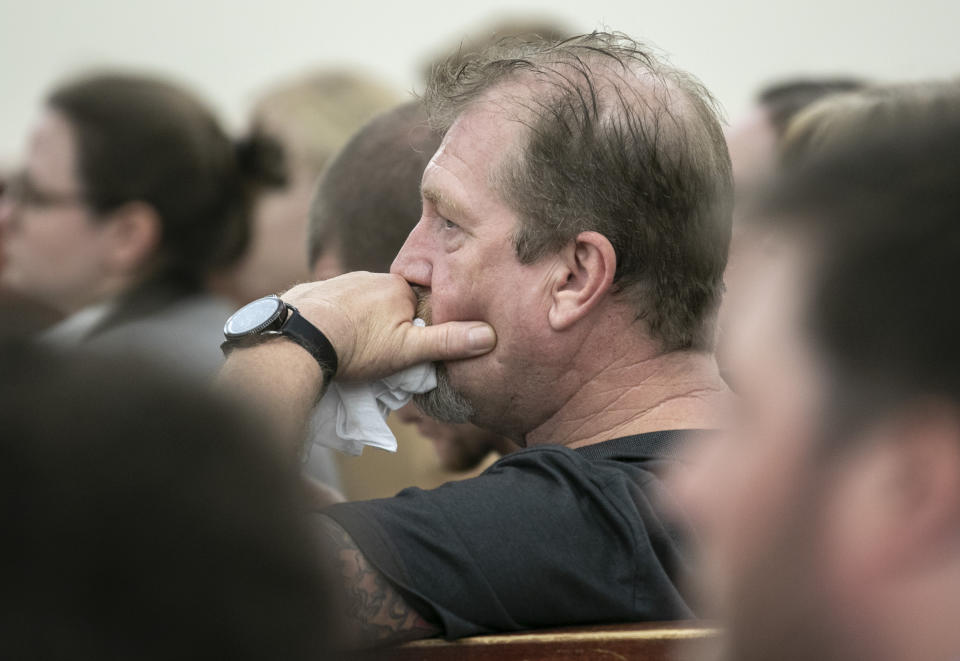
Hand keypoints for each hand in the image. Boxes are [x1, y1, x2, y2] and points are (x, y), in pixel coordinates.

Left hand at [281, 272, 495, 380]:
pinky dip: (334, 318)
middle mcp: (369, 277)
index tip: (406, 348)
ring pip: (360, 303)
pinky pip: (332, 304)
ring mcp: (339, 281)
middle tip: (377, 353)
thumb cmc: (357, 346)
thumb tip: (489, 335)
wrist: (297, 339)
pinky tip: (328, 336)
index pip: (418, 304)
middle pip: (388, 303)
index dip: (415, 327)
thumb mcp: (408, 350)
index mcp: (397, 287)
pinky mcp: (313, 291)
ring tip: (352, 347)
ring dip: (360, 320)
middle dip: (387, 323)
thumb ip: (447, 341)